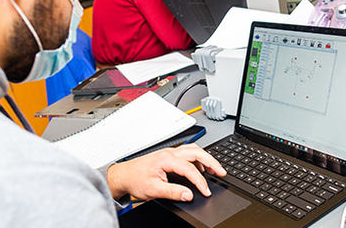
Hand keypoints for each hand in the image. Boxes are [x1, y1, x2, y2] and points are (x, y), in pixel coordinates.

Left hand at [107, 144, 226, 200]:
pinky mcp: (169, 156)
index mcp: (166, 159)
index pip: (190, 169)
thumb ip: (173, 192)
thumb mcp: (153, 190)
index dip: (200, 181)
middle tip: (221, 172)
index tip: (206, 191)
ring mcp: (170, 153)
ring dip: (206, 158)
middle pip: (197, 153)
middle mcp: (170, 153)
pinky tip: (200, 167)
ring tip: (215, 169)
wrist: (123, 176)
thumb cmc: (135, 180)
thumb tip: (189, 194)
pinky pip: (188, 152)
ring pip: (193, 150)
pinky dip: (198, 158)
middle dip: (212, 162)